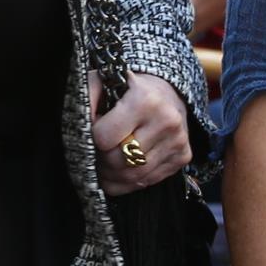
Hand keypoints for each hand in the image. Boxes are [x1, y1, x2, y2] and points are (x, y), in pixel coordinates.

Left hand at [91, 73, 192, 195]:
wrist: (166, 92)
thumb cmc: (129, 89)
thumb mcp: (105, 82)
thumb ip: (88, 97)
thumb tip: (82, 125)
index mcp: (145, 99)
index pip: (104, 138)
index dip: (94, 136)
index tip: (97, 127)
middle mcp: (166, 121)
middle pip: (118, 161)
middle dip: (101, 159)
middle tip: (98, 149)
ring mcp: (178, 141)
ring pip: (133, 177)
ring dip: (112, 175)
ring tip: (106, 161)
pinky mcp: (183, 157)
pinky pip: (147, 183)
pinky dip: (128, 182)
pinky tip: (122, 168)